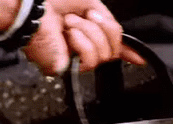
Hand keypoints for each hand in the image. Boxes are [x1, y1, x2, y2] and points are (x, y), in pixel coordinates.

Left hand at [22, 0, 144, 75]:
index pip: (112, 46)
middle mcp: (81, 47)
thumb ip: (111, 24)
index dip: (128, 52)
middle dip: (104, 29)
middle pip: (114, 50)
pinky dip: (83, 44)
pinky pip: (91, 61)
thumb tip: (131, 47)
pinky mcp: (68, 68)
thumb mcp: (92, 4)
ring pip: (105, 55)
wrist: (32, 5)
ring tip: (71, 23)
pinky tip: (70, 35)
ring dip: (91, 33)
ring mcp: (75, 59)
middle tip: (87, 17)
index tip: (140, 58)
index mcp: (87, 31)